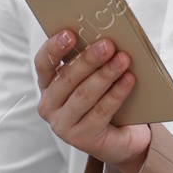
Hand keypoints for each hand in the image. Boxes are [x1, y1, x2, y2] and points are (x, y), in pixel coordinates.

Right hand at [33, 30, 150, 172]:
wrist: (121, 138)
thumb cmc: (104, 100)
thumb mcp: (93, 78)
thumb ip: (92, 61)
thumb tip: (104, 38)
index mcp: (47, 85)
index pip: (43, 63)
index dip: (54, 47)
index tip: (70, 33)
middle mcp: (49, 106)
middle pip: (66, 78)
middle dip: (89, 60)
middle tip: (108, 45)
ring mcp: (63, 125)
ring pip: (84, 95)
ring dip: (105, 75)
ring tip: (123, 60)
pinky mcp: (82, 139)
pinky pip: (101, 112)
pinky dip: (116, 94)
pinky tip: (128, 80)